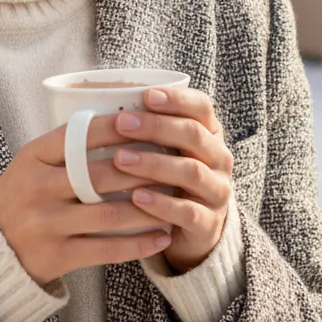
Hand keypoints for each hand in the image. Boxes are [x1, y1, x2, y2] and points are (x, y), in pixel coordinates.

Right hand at [0, 115, 180, 286]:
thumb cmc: (26, 190)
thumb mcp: (34, 160)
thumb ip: (68, 145)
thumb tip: (123, 120)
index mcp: (33, 156)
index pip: (80, 135)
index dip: (116, 127)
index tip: (148, 120)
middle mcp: (39, 187)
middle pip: (100, 174)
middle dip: (143, 168)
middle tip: (173, 162)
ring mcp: (47, 223)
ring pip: (110, 214)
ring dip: (149, 207)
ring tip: (175, 199)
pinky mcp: (57, 255)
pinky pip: (107, 249)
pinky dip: (139, 244)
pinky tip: (162, 236)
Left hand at [111, 85, 233, 272]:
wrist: (191, 226)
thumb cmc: (168, 175)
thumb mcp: (164, 147)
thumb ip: (146, 127)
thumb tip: (102, 101)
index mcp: (209, 132)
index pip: (201, 106)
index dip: (176, 99)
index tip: (147, 95)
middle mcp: (219, 159)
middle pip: (194, 135)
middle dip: (156, 126)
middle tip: (122, 123)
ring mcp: (216, 191)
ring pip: (191, 171)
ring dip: (154, 163)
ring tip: (120, 159)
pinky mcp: (208, 224)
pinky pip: (188, 212)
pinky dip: (162, 204)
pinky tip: (136, 197)